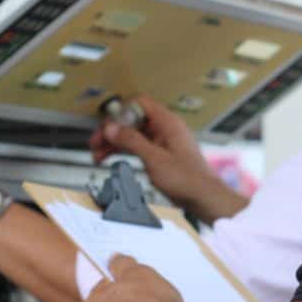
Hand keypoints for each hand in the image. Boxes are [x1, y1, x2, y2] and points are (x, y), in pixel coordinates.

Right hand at [88, 95, 247, 222]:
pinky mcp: (164, 155)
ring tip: (98, 155)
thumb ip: (131, 141)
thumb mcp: (154, 159)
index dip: (121, 112)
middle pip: (134, 120)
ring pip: (135, 135)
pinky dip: (126, 151)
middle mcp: (166, 129)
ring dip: (116, 143)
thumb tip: (111, 127)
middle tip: (96, 143)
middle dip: (113, 131)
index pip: (139, 104)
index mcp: (167, 123)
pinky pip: (141, 146)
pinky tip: (114, 159)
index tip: (106, 126)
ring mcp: (165, 142)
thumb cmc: (187, 179)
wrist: (205, 198)